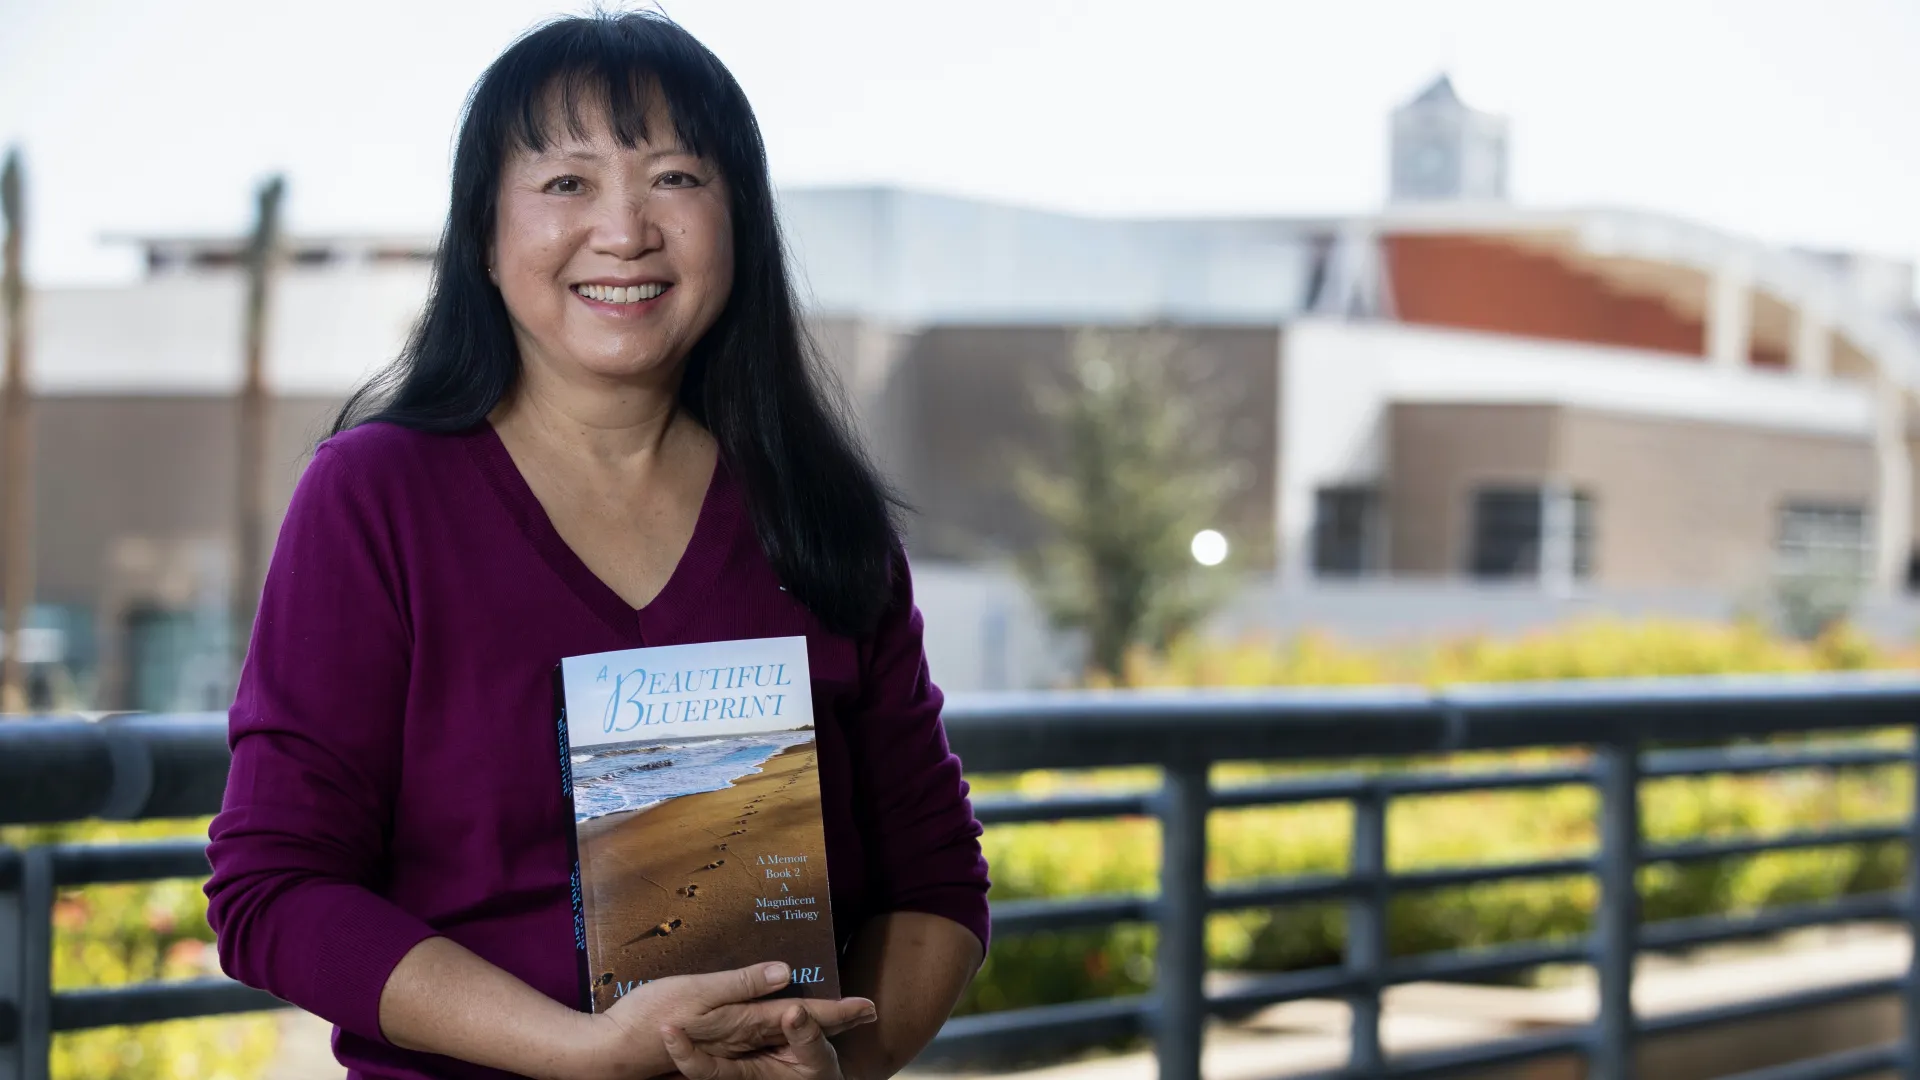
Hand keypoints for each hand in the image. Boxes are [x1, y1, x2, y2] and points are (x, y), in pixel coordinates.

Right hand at [585, 962, 872, 1078]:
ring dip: (807, 1025)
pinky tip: (776, 1023)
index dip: (835, 1011)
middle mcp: (741, 1038)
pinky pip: (752, 1041)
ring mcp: (727, 1047)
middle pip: (795, 1027)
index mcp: (744, 1023)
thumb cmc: (647, 1017)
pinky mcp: (711, 1047)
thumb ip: (742, 984)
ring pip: (776, 1035)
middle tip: (867, 1010)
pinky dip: (772, 1031)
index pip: (800, 1014)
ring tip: (837, 1016)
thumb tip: (785, 974)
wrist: (609, 1053)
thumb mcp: (697, 993)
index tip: (870, 1006)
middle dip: (831, 1019)